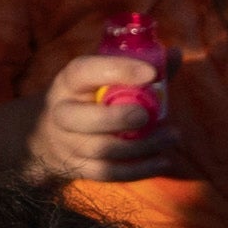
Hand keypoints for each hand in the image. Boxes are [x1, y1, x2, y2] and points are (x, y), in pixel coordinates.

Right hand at [21, 47, 179, 187]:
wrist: (52, 135)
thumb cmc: (92, 98)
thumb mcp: (106, 78)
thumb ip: (140, 66)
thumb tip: (175, 54)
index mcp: (69, 83)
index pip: (83, 72)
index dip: (115, 70)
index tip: (150, 72)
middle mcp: (61, 113)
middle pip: (79, 119)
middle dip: (115, 118)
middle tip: (146, 115)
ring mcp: (67, 143)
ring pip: (100, 149)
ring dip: (141, 145)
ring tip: (172, 136)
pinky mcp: (79, 167)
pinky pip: (108, 173)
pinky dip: (139, 170)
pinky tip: (163, 161)